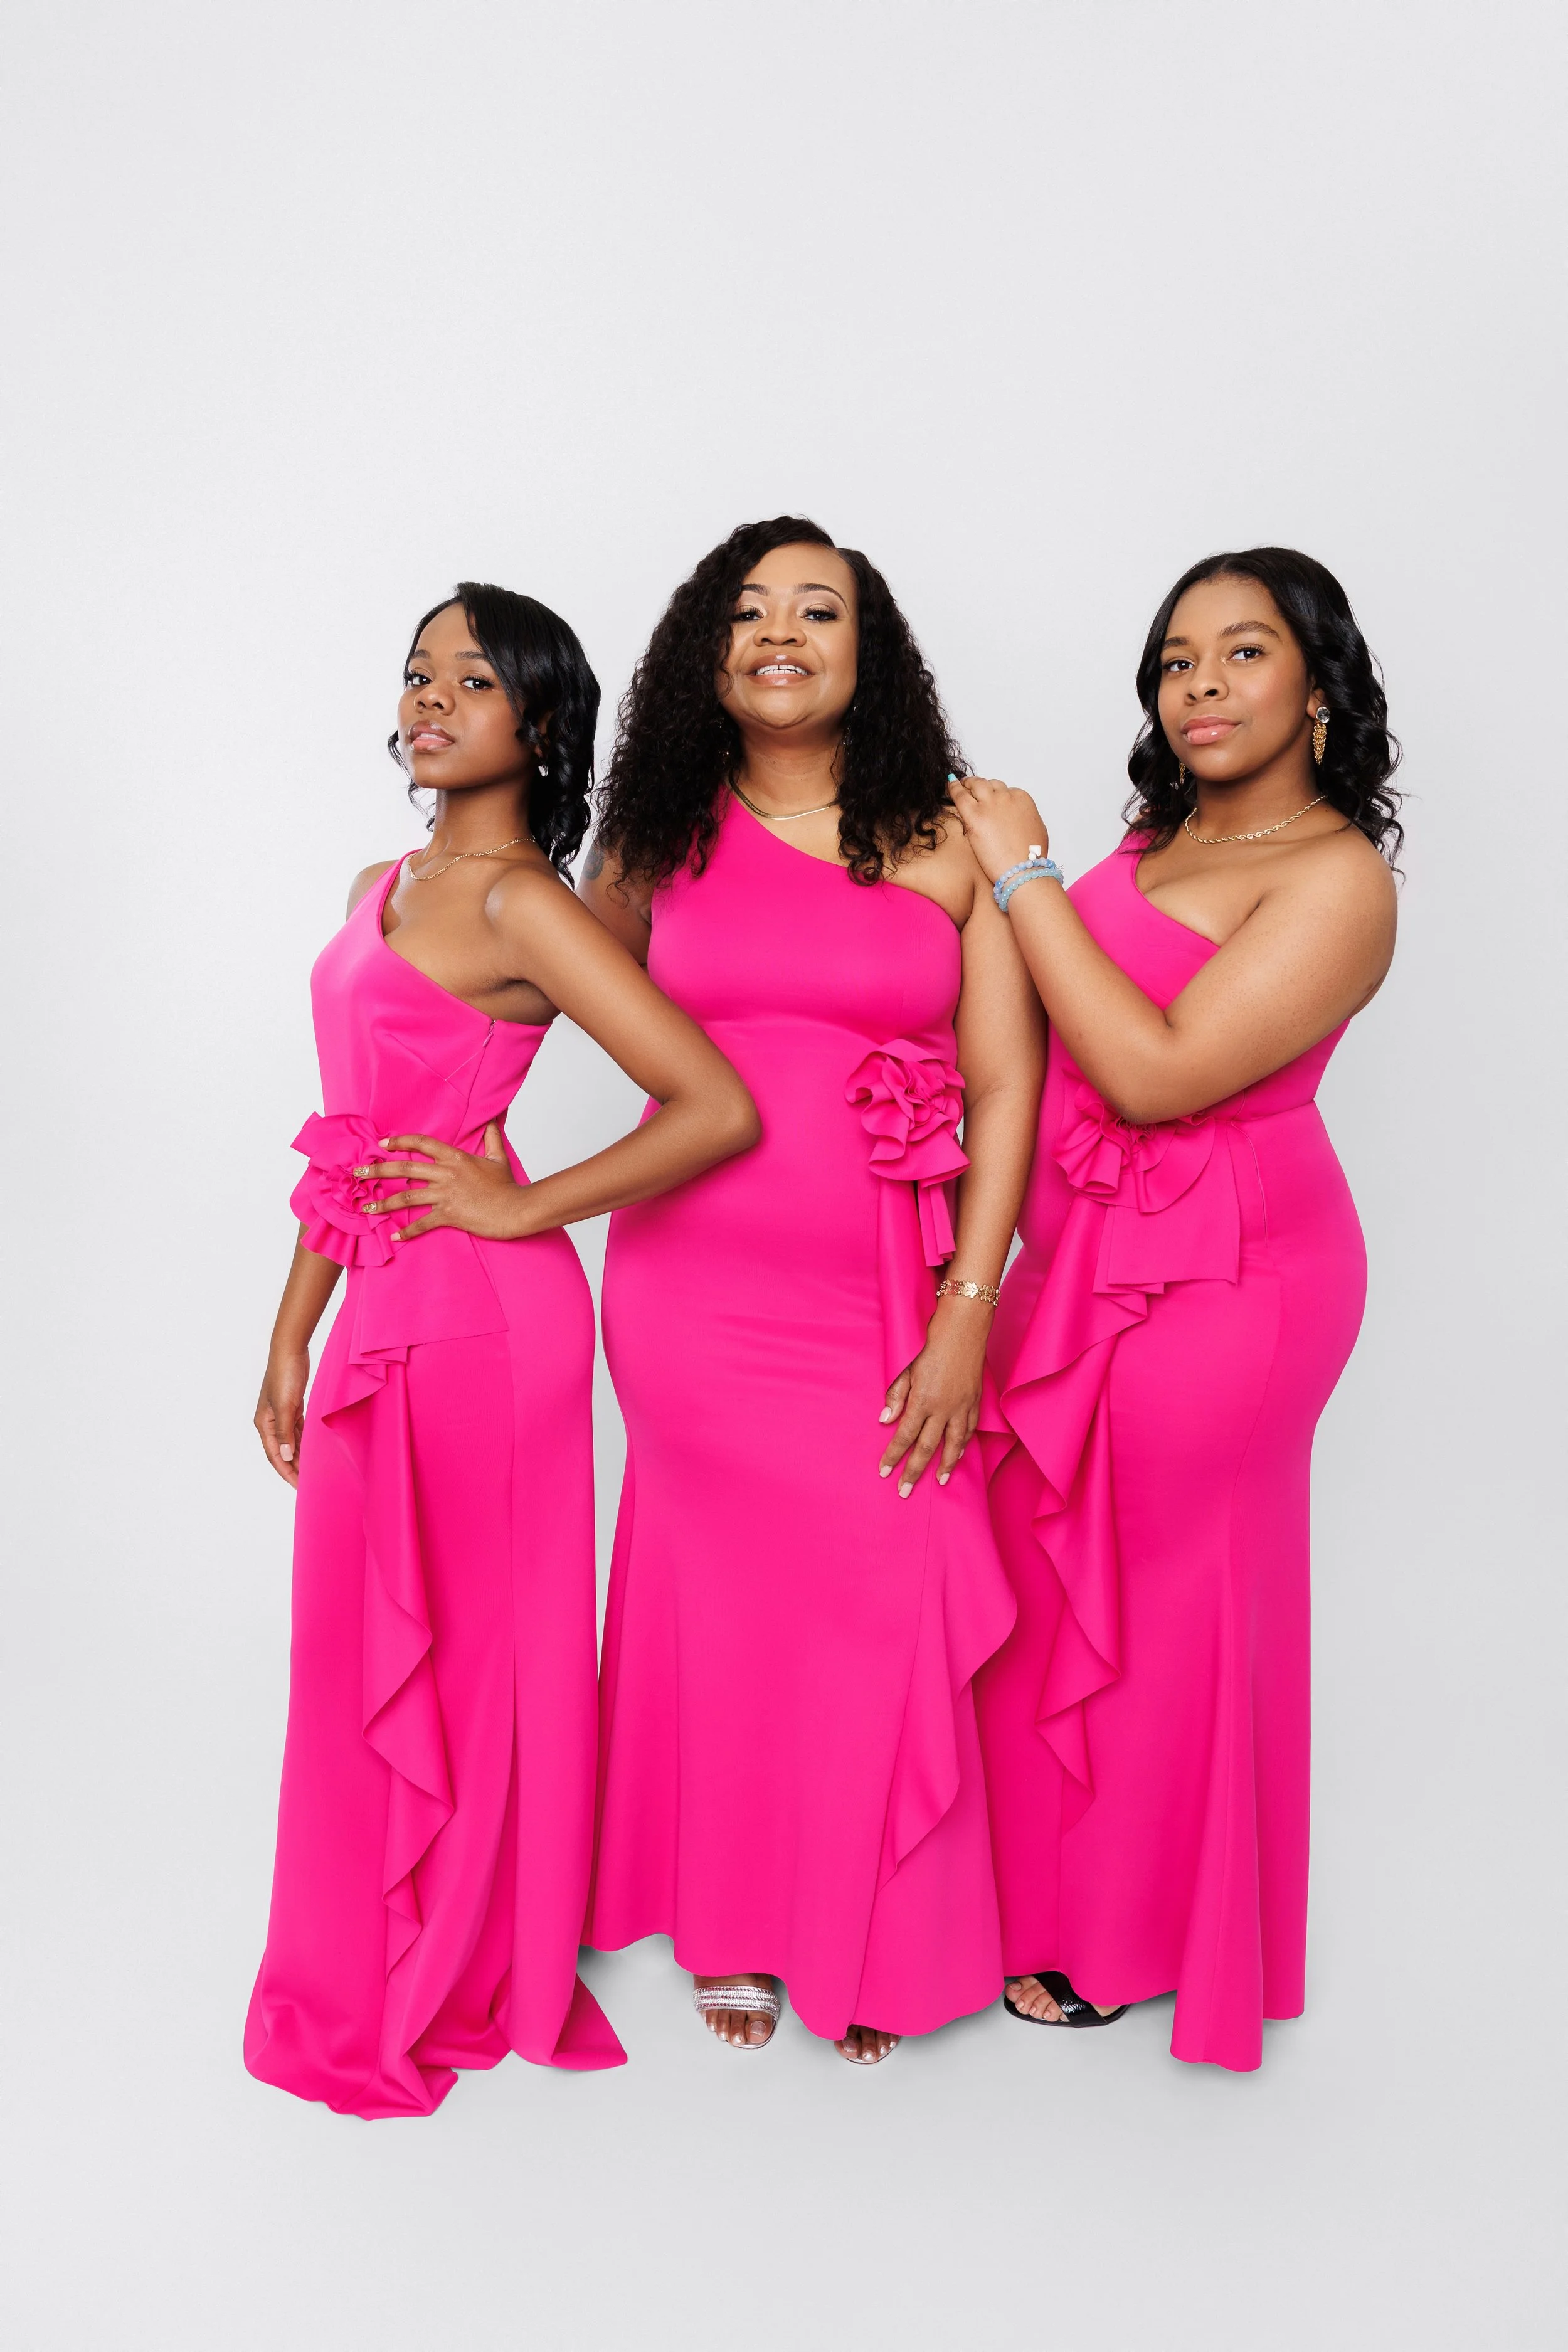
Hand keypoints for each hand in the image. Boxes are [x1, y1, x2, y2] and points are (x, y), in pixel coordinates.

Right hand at [256, 1344, 308, 1487]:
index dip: (287, 1472)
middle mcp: (270, 1422)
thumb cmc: (285, 1375)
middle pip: (282, 1451)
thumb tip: (285, 1456)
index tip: (299, 1487)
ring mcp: (281, 1414)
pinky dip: (304, 1441)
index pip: (275, 1455)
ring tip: (312, 1470)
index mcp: (264, 1424)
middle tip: (309, 1483)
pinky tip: (313, 1449)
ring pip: (291, 1441)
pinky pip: (298, 1430)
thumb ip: (285, 1432)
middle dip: (294, 1467)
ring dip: (300, 1455)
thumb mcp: (285, 1405)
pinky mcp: (292, 1406)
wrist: (290, 1350)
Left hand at [359, 1121, 531, 1241]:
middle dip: (378, 1169)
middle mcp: (446, 1174)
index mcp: (455, 1158)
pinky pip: (422, 1223)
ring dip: (383, 1203)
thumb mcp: (498, 1158)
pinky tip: (394, 1235)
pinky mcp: (449, 1216)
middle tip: (358, 1172)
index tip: (382, 1143)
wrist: (517, 1210)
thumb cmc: (508, 1186)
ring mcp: (446, 1195)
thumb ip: (491, 1138)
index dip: (400, 1142)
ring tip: (366, 1207)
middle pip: (405, 1169)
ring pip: (406, 1198)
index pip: (421, 1143)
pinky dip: (407, 1231)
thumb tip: (491, 1120)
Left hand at [876, 1297, 989, 1495]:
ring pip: (953, 1445)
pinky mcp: (975, 1403)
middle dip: (914, 1471)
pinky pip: (969, 1430)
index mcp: (923, 1401)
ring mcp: (962, 1407)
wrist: (963, 1331)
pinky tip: (959, 1453)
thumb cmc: (931, 1347)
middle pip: (926, 1448)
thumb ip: (896, 1397)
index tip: (885, 1472)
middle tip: (905, 1491)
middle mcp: (943, 1409)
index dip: (894, 1456)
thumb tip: (885, 1421)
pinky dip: (964, 1445)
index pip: (904, 1436)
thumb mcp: (907, 1370)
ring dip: (945, 1465)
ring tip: (940, 1481)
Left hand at [948, 774, 1049, 886]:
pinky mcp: (974, 815)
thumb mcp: (1035, 829)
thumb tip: (1016, 818)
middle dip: (980, 786)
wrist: (1023, 870)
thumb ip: (1024, 818)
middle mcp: (1006, 797)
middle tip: (971, 787)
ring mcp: (990, 804)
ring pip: (975, 785)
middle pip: (989, 785)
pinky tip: (949, 784)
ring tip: (960, 785)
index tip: (988, 798)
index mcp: (1022, 798)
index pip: (1004, 790)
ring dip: (967, 784)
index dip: (994, 794)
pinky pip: (959, 795)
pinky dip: (953, 787)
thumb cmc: (1031, 857)